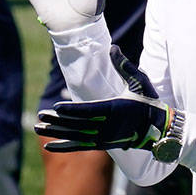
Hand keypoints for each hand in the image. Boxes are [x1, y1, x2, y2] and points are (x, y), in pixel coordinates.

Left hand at [36, 49, 170, 151]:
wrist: (158, 128)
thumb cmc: (147, 103)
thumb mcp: (139, 82)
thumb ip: (125, 66)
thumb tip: (113, 48)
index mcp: (114, 109)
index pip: (89, 111)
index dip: (72, 110)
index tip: (56, 108)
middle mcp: (106, 126)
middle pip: (77, 124)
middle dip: (57, 121)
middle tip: (39, 116)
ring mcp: (103, 137)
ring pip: (75, 135)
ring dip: (56, 132)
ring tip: (38, 128)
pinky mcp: (102, 144)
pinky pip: (80, 146)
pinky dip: (64, 146)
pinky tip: (49, 146)